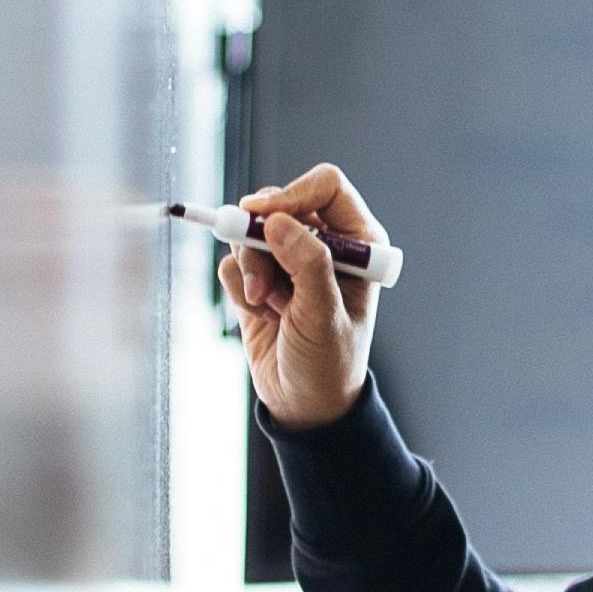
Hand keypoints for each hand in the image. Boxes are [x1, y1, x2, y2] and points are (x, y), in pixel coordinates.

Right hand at [222, 163, 386, 430]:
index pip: (325, 187)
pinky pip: (233, 262)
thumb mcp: (324, 316)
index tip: (264, 217)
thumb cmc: (329, 364)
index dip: (292, 195)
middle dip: (261, 243)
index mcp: (359, 241)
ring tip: (269, 307)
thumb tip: (279, 221)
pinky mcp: (259, 277)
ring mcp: (289, 258)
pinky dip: (239, 289)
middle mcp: (325, 242)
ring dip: (251, 270)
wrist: (303, 404)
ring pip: (249, 232)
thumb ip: (307, 265)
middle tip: (261, 281)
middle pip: (278, 205)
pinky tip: (262, 316)